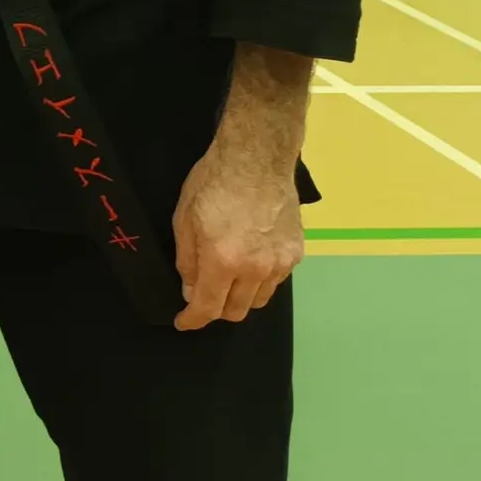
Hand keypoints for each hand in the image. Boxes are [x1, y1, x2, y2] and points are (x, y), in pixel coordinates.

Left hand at [171, 136, 302, 330]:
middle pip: (237, 310)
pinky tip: (250, 263)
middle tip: (202, 295)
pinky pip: (276, 281)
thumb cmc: (213, 182)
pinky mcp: (296, 253)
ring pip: (259, 300)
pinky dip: (260, 281)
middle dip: (216, 310)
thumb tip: (191, 291)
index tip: (184, 323)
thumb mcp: (184, 219)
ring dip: (240, 298)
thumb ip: (187, 261)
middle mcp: (256, 269)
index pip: (208, 307)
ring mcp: (280, 263)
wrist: (257, 158)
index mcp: (223, 261)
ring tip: (227, 279)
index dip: (193, 320)